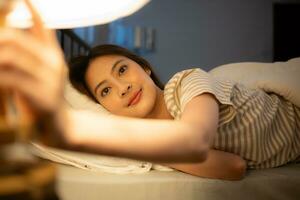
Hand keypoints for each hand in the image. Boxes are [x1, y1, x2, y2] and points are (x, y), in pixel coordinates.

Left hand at [0, 0, 66, 116]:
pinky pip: (12, 79)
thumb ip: (32, 55)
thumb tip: (15, 34)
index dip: (30, 10)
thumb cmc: (42, 98)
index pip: (41, 26)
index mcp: (53, 55)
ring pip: (12, 56)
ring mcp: (51, 79)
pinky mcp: (45, 96)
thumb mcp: (41, 73)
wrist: (58, 127)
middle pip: (16, 39)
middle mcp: (55, 63)